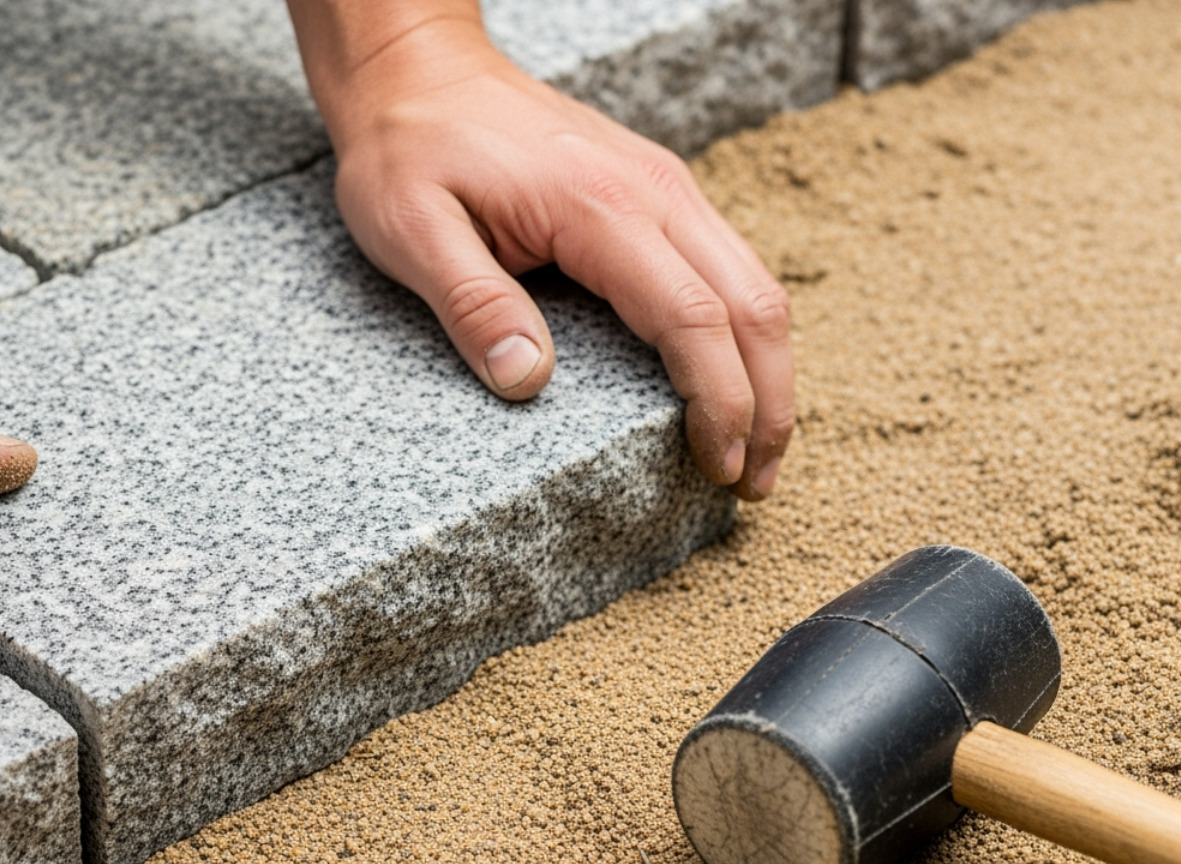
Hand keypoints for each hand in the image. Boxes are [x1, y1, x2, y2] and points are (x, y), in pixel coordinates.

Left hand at [289, 7, 793, 498]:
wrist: (418, 66)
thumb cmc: (411, 145)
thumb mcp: (412, 228)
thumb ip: (471, 302)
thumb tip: (526, 381)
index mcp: (600, 206)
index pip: (692, 318)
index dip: (719, 400)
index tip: (721, 465)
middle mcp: (653, 190)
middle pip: (753, 304)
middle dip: (769, 402)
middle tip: (754, 481)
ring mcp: (663, 185)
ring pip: (753, 283)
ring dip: (768, 369)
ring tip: (755, 446)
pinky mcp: (657, 190)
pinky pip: (727, 264)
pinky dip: (744, 330)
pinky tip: (730, 377)